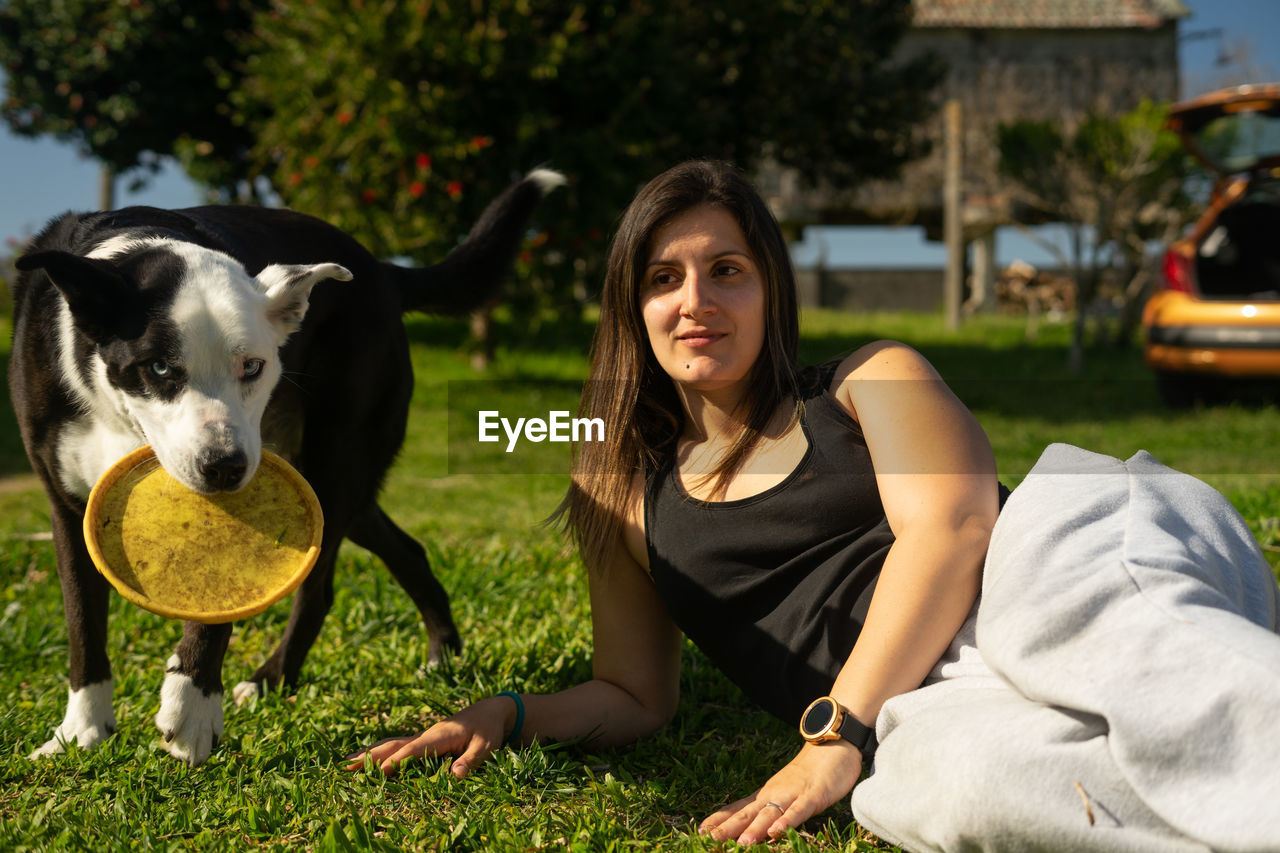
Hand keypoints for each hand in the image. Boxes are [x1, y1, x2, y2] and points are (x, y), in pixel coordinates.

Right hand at [343, 695, 514, 778]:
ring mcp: (423, 738)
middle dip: (371, 756)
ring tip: (346, 764)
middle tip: (346, 766)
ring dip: (370, 754)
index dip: (398, 761)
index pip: (415, 750)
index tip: (380, 772)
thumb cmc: (488, 729)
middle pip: (394, 745)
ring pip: (392, 745)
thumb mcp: (486, 746)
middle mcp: (426, 735)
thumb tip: (455, 776)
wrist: (490, 711)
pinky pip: (398, 748)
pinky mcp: (424, 742)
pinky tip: (367, 762)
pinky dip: (380, 753)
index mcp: (440, 735)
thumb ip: (471, 760)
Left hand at [699, 740, 863, 845]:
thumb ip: (769, 809)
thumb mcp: (785, 792)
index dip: (720, 820)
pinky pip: (798, 811)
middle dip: (728, 828)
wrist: (832, 744)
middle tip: (708, 840)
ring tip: (741, 843)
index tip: (700, 831)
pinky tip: (775, 833)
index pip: (739, 809)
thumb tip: (752, 826)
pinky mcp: (813, 796)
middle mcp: (774, 794)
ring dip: (755, 829)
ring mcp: (792, 794)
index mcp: (766, 794)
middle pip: (747, 814)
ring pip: (770, 814)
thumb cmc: (809, 774)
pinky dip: (786, 822)